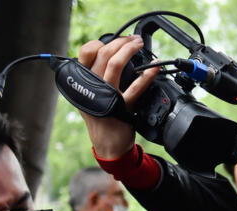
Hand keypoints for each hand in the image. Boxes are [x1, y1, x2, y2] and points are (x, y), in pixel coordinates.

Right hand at [77, 36, 158, 158]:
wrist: (108, 144)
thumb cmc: (101, 118)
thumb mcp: (90, 96)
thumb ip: (93, 76)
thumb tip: (107, 55)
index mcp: (82, 81)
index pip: (85, 52)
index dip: (100, 43)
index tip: (115, 41)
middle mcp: (92, 86)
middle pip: (103, 54)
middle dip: (121, 42)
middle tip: (133, 40)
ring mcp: (106, 96)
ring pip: (115, 65)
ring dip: (130, 50)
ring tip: (139, 44)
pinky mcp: (122, 107)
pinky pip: (135, 88)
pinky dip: (147, 75)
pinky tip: (154, 67)